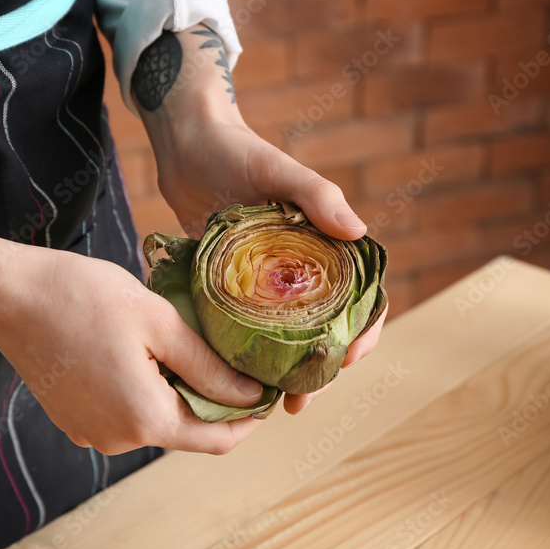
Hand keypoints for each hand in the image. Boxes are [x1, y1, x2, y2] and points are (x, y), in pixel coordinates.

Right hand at [0, 212, 264, 453]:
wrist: (9, 294)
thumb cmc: (84, 297)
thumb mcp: (160, 322)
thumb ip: (208, 366)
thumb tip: (250, 396)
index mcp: (145, 418)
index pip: (218, 438)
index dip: (250, 417)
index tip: (268, 387)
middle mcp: (119, 439)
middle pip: (188, 430)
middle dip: (217, 401)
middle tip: (235, 357)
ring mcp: (93, 433)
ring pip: (157, 420)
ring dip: (181, 393)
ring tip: (192, 348)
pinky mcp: (75, 419)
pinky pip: (127, 413)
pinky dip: (149, 391)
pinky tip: (151, 353)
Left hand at [134, 24, 386, 414]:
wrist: (185, 144)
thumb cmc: (237, 150)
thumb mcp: (279, 169)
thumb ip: (318, 195)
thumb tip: (359, 232)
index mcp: (326, 247)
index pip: (363, 298)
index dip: (364, 333)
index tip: (348, 360)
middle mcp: (301, 270)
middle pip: (324, 331)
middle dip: (319, 372)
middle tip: (299, 402)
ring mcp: (265, 283)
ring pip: (285, 340)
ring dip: (283, 375)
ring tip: (270, 404)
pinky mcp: (229, 286)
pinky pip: (243, 329)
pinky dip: (245, 357)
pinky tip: (233, 381)